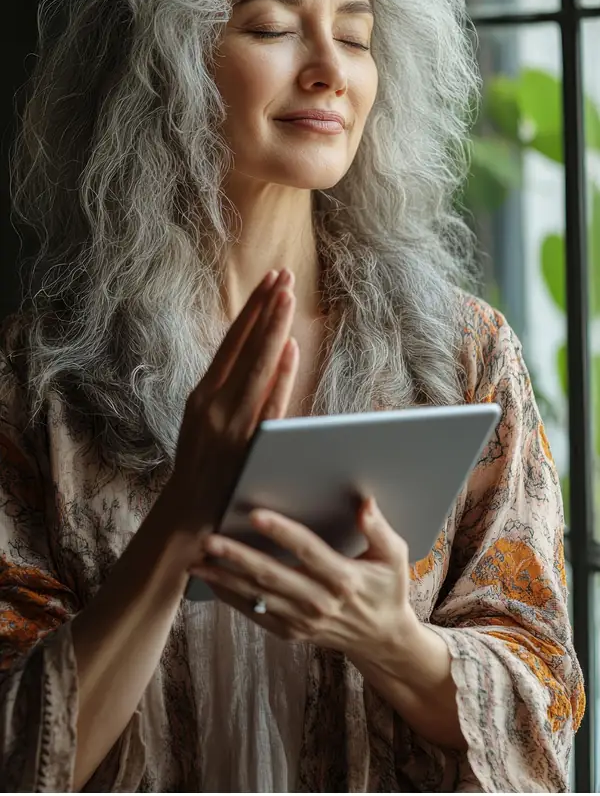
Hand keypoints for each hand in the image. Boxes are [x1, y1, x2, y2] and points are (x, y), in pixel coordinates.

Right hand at [158, 268, 299, 544]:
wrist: (188, 521)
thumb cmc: (204, 471)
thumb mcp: (206, 423)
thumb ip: (228, 393)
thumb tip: (261, 358)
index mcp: (202, 395)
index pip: (232, 341)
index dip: (253, 309)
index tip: (271, 280)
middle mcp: (212, 403)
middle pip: (244, 345)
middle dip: (266, 307)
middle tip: (285, 275)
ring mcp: (228, 422)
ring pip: (255, 365)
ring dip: (272, 329)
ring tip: (287, 295)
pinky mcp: (244, 443)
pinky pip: (266, 402)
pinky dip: (278, 375)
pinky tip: (290, 349)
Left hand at [189, 496, 417, 663]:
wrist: (382, 639)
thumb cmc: (387, 589)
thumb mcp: (395, 557)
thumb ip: (378, 529)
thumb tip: (364, 501)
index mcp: (344, 578)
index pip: (307, 550)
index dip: (281, 532)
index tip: (255, 514)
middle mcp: (320, 602)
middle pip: (272, 575)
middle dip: (237, 557)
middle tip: (209, 539)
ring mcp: (303, 621)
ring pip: (257, 597)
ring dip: (224, 578)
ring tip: (197, 560)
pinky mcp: (291, 632)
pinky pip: (256, 614)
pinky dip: (231, 597)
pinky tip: (211, 580)